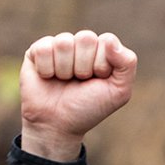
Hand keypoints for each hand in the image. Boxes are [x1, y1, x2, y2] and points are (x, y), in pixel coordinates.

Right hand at [19, 29, 136, 160]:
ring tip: (63, 81)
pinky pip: (44, 48)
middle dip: (83, 67)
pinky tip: (48, 78)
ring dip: (64, 70)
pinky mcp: (36, 51)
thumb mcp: (118, 92)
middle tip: (79, 82)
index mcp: (102, 50)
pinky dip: (47, 69)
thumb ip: (128, 63)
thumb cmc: (88, 108)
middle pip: (85, 38)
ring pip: (64, 42)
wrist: (57, 126)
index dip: (102, 65)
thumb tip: (109, 40)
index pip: (106, 40)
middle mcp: (80, 44)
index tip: (97, 81)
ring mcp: (58, 46)